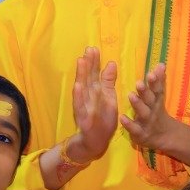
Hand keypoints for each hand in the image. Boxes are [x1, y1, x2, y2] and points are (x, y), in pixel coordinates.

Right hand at [71, 47, 120, 161]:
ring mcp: (84, 106)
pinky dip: (79, 96)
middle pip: (87, 78)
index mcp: (95, 92)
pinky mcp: (83, 117)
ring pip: (82, 88)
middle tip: (89, 49)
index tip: (94, 48)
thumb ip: (108, 81)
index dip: (94, 62)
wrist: (96, 141)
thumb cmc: (103, 118)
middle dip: (88, 64)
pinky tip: (78, 86)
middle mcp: (88, 97)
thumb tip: (111, 63)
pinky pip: (80, 105)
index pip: (94, 74)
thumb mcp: (109, 97)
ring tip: (81, 61)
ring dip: (81, 75)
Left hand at [121, 63, 180, 154]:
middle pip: (150, 100)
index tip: (152, 72)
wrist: (164, 136)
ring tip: (130, 95)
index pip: (157, 89)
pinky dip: (129, 124)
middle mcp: (153, 110)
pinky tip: (122, 118)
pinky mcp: (141, 134)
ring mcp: (147, 122)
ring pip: (143, 113)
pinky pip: (135, 129)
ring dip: (137, 104)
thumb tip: (161, 63)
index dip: (156, 81)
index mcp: (156, 100)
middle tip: (139, 83)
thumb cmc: (156, 112)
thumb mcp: (158, 97)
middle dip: (145, 92)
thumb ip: (158, 81)